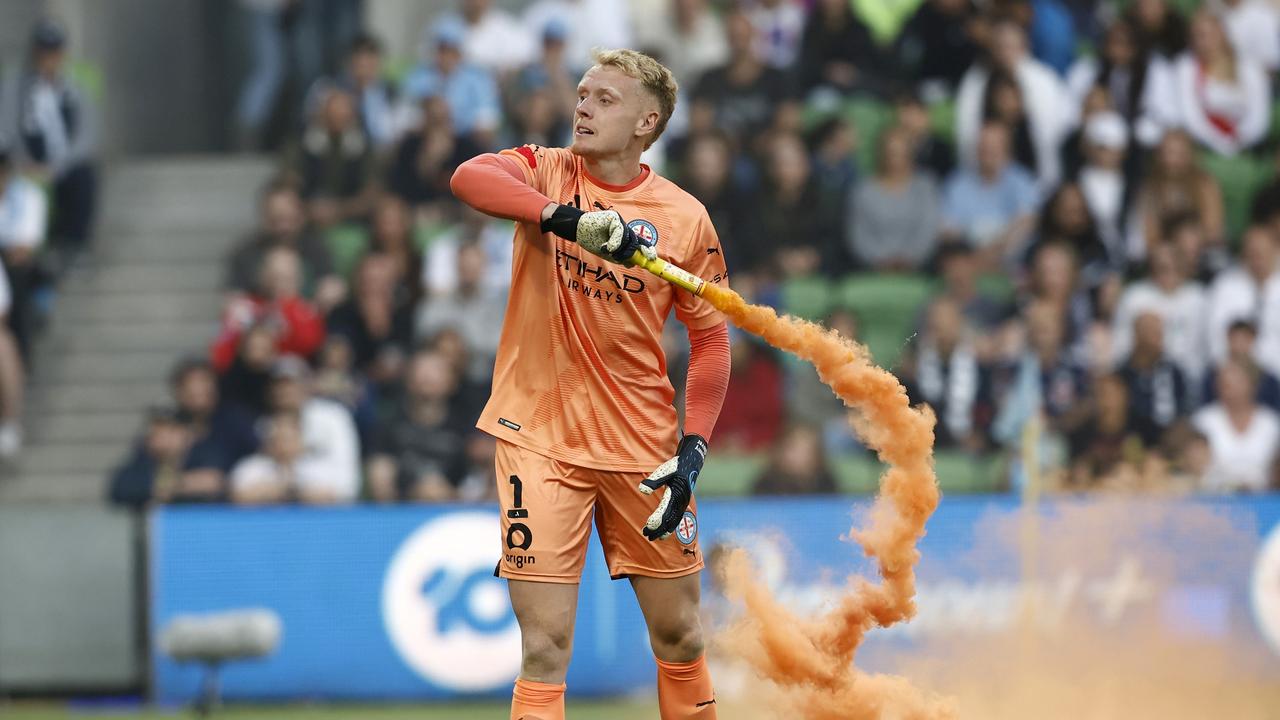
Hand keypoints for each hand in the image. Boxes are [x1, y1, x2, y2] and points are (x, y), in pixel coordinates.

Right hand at [541, 205, 655, 265]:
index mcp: (624, 238)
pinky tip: (606, 247)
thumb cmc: (592, 240)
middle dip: (630, 253)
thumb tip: (633, 263)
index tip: (652, 258)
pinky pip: (620, 231)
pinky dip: (614, 242)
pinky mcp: (614, 217)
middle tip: (619, 257)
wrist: (577, 230)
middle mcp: (625, 229)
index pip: (640, 244)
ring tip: (607, 250)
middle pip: (634, 242)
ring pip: (627, 238)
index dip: (647, 250)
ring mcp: (620, 222)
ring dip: (618, 249)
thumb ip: (621, 258)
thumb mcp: (609, 254)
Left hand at [639, 434, 706, 540]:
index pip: (665, 511)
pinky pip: (677, 518)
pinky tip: (664, 531)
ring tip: (654, 538)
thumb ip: (654, 481)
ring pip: (674, 521)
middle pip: (669, 520)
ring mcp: (683, 504)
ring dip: (664, 530)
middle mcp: (681, 502)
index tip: (648, 527)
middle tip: (646, 536)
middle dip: (658, 529)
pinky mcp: (683, 504)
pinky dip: (671, 526)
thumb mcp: (664, 470)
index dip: (657, 520)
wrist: (691, 463)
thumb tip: (642, 490)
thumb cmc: (676, 466)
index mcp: (676, 494)